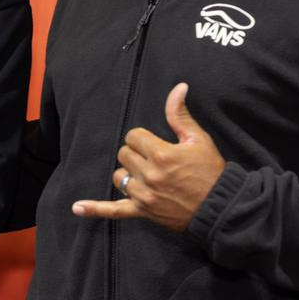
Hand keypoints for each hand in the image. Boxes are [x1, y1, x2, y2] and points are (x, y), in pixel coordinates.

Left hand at [72, 83, 224, 231]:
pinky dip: (95, 209)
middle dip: (136, 154)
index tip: (156, 144)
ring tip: (147, 176)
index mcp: (162, 154)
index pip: (133, 136)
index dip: (143, 138)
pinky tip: (77, 207)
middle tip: (155, 160)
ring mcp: (145, 196)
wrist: (221, 208)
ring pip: (119, 176)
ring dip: (128, 174)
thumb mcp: (198, 139)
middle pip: (123, 154)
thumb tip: (178, 87)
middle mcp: (150, 175)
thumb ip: (180, 114)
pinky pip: (114, 210)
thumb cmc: (211, 171)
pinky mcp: (143, 212)